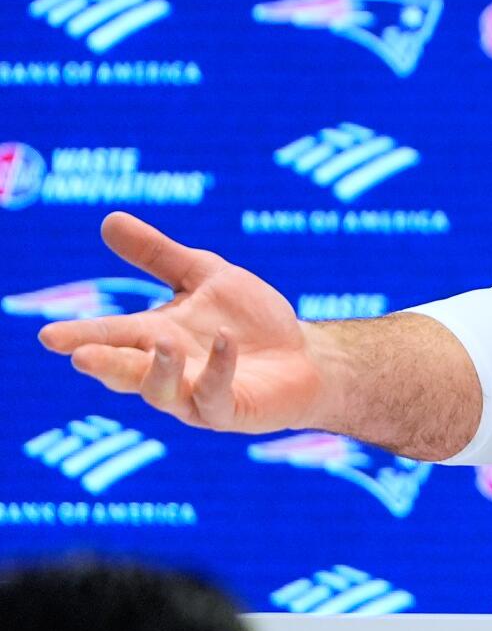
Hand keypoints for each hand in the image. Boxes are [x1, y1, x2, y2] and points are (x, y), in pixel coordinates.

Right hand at [38, 212, 324, 433]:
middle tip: (81, 355)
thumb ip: (158, 255)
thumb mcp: (205, 276)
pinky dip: (218, 369)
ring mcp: (196, 396)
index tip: (48, 335)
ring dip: (159, 369)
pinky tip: (226, 340)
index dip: (80, 336)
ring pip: (162, 392)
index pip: (110, 337)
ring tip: (162, 340)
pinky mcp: (230, 411)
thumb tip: (109, 219)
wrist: (304, 356)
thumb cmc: (249, 320)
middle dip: (104, 364)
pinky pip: (216, 395)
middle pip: (126, 372)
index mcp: (155, 338)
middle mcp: (168, 371)